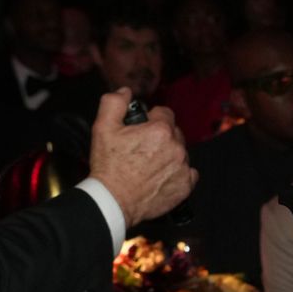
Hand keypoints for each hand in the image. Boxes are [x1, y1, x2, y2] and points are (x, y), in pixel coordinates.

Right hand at [88, 88, 196, 227]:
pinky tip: (162, 176)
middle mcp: (177, 148)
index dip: (152, 118)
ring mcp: (183, 168)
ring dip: (170, 154)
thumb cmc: (109, 165)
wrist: (114, 200)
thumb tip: (126, 91)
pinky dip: (179, 173)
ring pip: (181, 153)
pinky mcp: (186, 186)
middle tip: (144, 148)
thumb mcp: (103, 127)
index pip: (165, 114)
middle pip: (175, 133)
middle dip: (162, 136)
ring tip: (150, 164)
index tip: (143, 128)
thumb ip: (114, 103)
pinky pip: (189, 173)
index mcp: (160, 131)